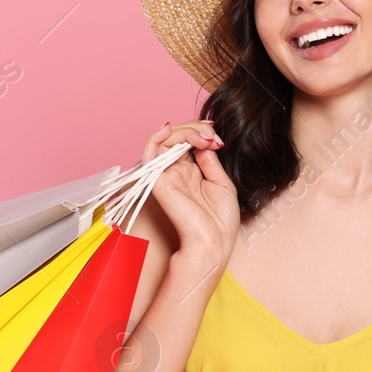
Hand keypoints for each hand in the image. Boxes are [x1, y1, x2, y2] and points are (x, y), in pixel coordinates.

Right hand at [140, 119, 240, 264]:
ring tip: (204, 137)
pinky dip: (157, 136)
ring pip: (165, 138)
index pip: (189, 142)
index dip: (202, 132)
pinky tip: (172, 129)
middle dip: (197, 129)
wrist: (213, 242)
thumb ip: (209, 160)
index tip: (219, 140)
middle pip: (178, 136)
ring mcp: (166, 174)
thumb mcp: (221, 183)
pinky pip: (150, 151)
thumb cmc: (220, 220)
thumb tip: (205, 140)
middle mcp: (176, 171)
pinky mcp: (157, 179)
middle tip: (213, 137)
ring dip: (185, 131)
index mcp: (192, 173)